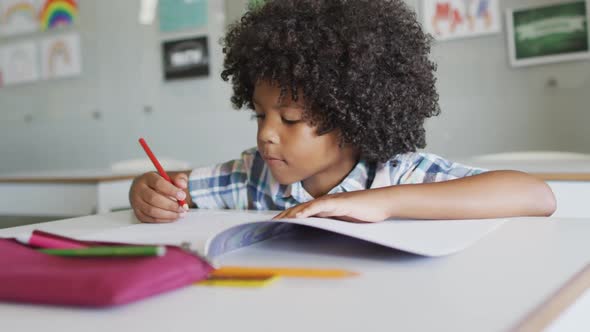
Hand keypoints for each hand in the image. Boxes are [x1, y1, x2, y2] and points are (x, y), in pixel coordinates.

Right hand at [129, 172, 189, 222]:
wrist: (144, 189)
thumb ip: (179, 179)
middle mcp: (139, 189)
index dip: (171, 190)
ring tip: (180, 214)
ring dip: (169, 214)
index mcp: (147, 178)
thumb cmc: (159, 184)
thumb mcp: (169, 177)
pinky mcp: (138, 213)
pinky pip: (151, 219)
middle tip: (183, 207)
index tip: (182, 196)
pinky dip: (164, 220)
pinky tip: (173, 217)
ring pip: (152, 211)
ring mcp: (136, 202)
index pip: (158, 183)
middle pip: (153, 198)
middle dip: (171, 205)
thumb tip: (183, 185)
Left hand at [272, 190, 389, 222]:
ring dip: (291, 214)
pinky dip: (308, 210)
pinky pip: (320, 206)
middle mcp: (325, 203)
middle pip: (299, 209)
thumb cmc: (364, 212)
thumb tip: (320, 231)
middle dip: (284, 216)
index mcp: (325, 208)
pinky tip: (299, 215)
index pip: (302, 212)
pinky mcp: (339, 203)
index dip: (288, 217)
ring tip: (278, 221)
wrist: (381, 204)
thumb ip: (332, 222)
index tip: (275, 224)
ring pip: (306, 207)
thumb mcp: (344, 220)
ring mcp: (331, 202)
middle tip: (269, 224)